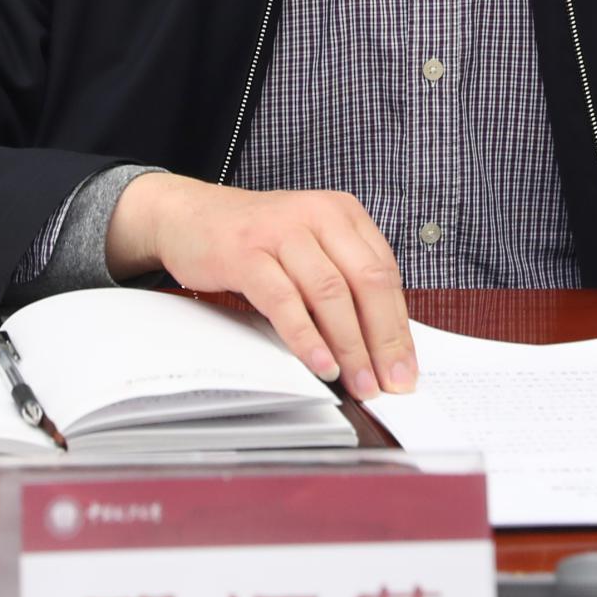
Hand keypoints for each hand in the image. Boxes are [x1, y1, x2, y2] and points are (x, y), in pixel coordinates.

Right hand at [108, 173, 415, 401]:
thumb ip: (342, 281)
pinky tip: (319, 363)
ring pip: (330, 293)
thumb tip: (379, 344)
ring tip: (359, 383)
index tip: (406, 367)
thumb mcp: (308, 247)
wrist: (190, 215)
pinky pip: (284, 300)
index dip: (399, 325)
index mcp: (341, 213)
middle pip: (366, 281)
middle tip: (391, 383)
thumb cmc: (256, 239)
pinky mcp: (247, 253)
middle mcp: (317, 214)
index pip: (385, 272)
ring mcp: (281, 231)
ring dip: (349, 345)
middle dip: (383, 339)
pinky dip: (306, 336)